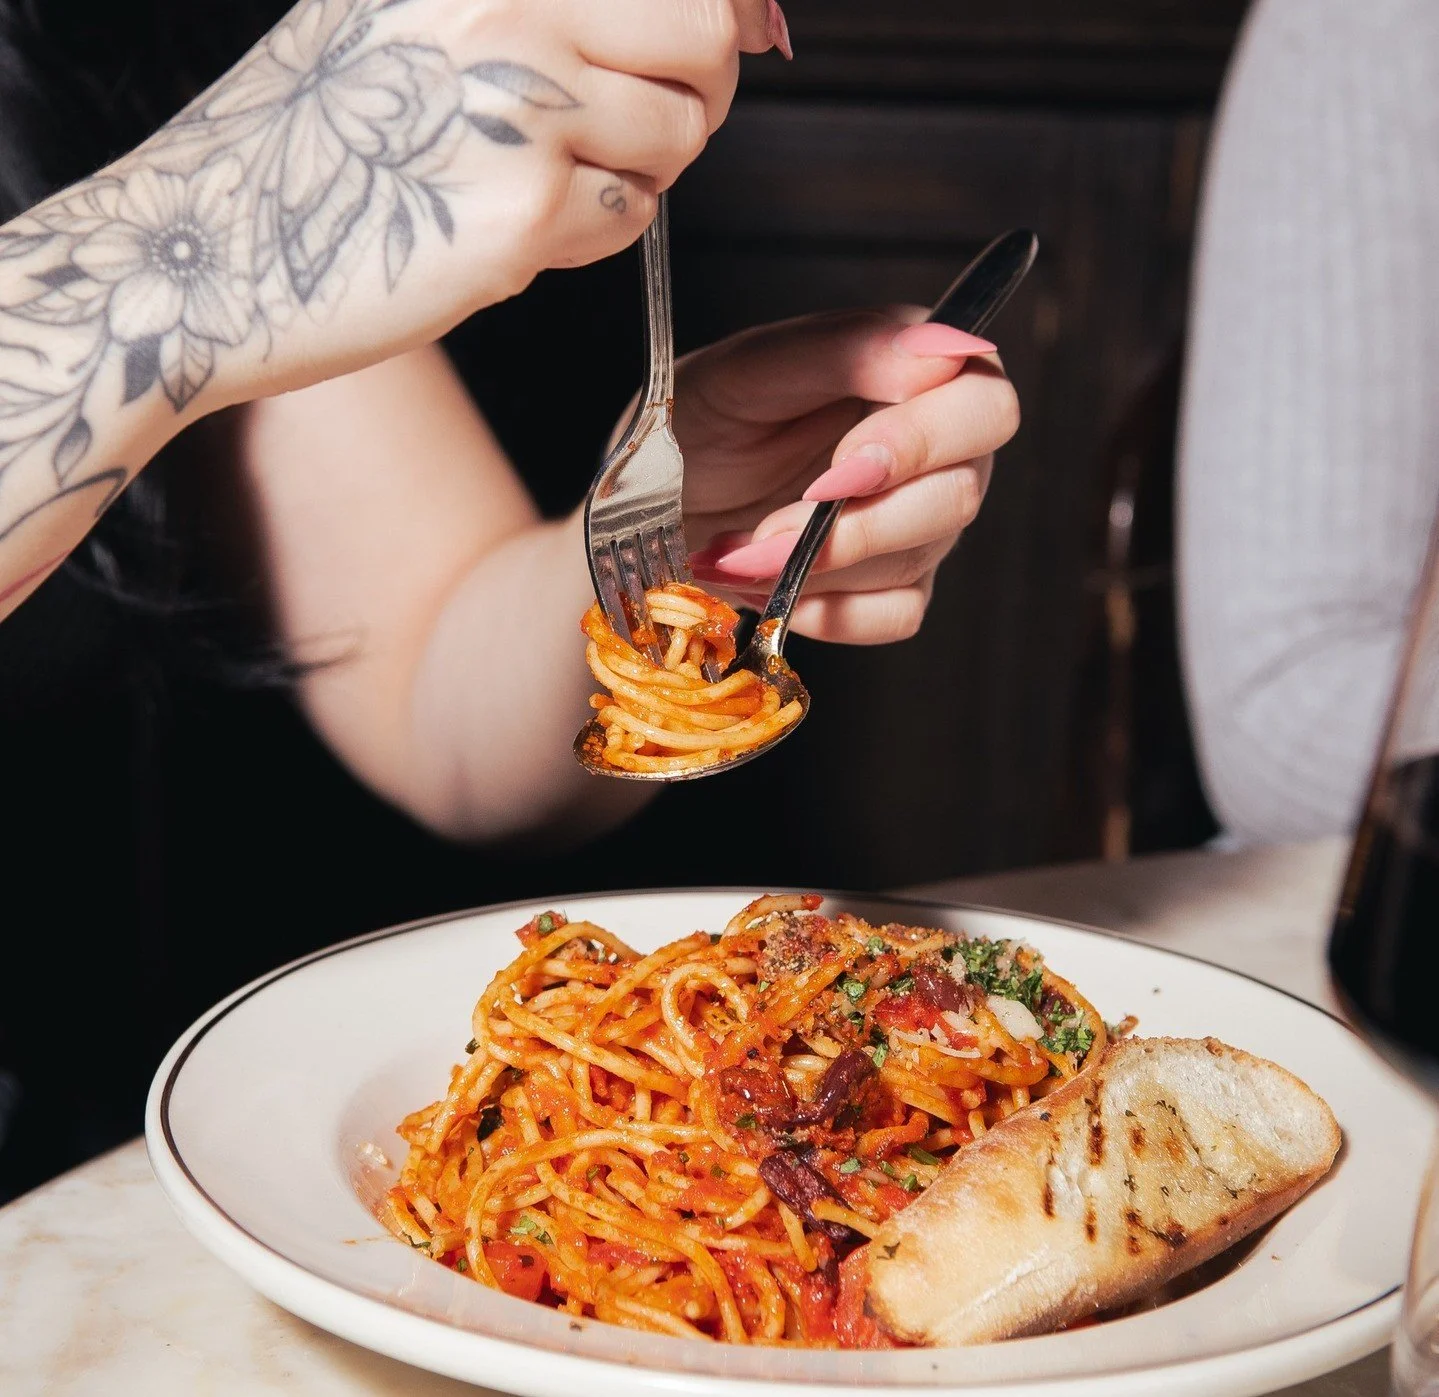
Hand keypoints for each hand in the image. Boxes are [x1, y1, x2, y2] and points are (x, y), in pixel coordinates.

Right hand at [0, 0, 784, 612]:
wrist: (210, 250)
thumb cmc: (308, 143)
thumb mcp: (401, 12)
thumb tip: (709, 9)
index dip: (726, 7)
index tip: (743, 36)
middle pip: (706, 31)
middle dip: (700, 90)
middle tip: (651, 125)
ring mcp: (521, 98)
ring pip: (679, 133)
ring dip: (639, 170)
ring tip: (550, 184)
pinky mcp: (525, 207)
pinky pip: (631, 218)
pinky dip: (594, 235)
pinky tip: (516, 233)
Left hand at [675, 312, 1020, 643]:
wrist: (650, 499)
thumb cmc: (699, 420)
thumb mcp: (749, 368)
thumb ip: (846, 349)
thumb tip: (938, 346)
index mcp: (917, 371)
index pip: (983, 408)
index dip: (920, 444)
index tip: (842, 465)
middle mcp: (935, 447)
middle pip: (961, 496)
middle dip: (858, 524)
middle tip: (770, 527)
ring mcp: (917, 520)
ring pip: (917, 560)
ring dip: (818, 567)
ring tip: (738, 550)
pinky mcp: (892, 584)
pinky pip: (894, 615)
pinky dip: (827, 610)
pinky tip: (769, 586)